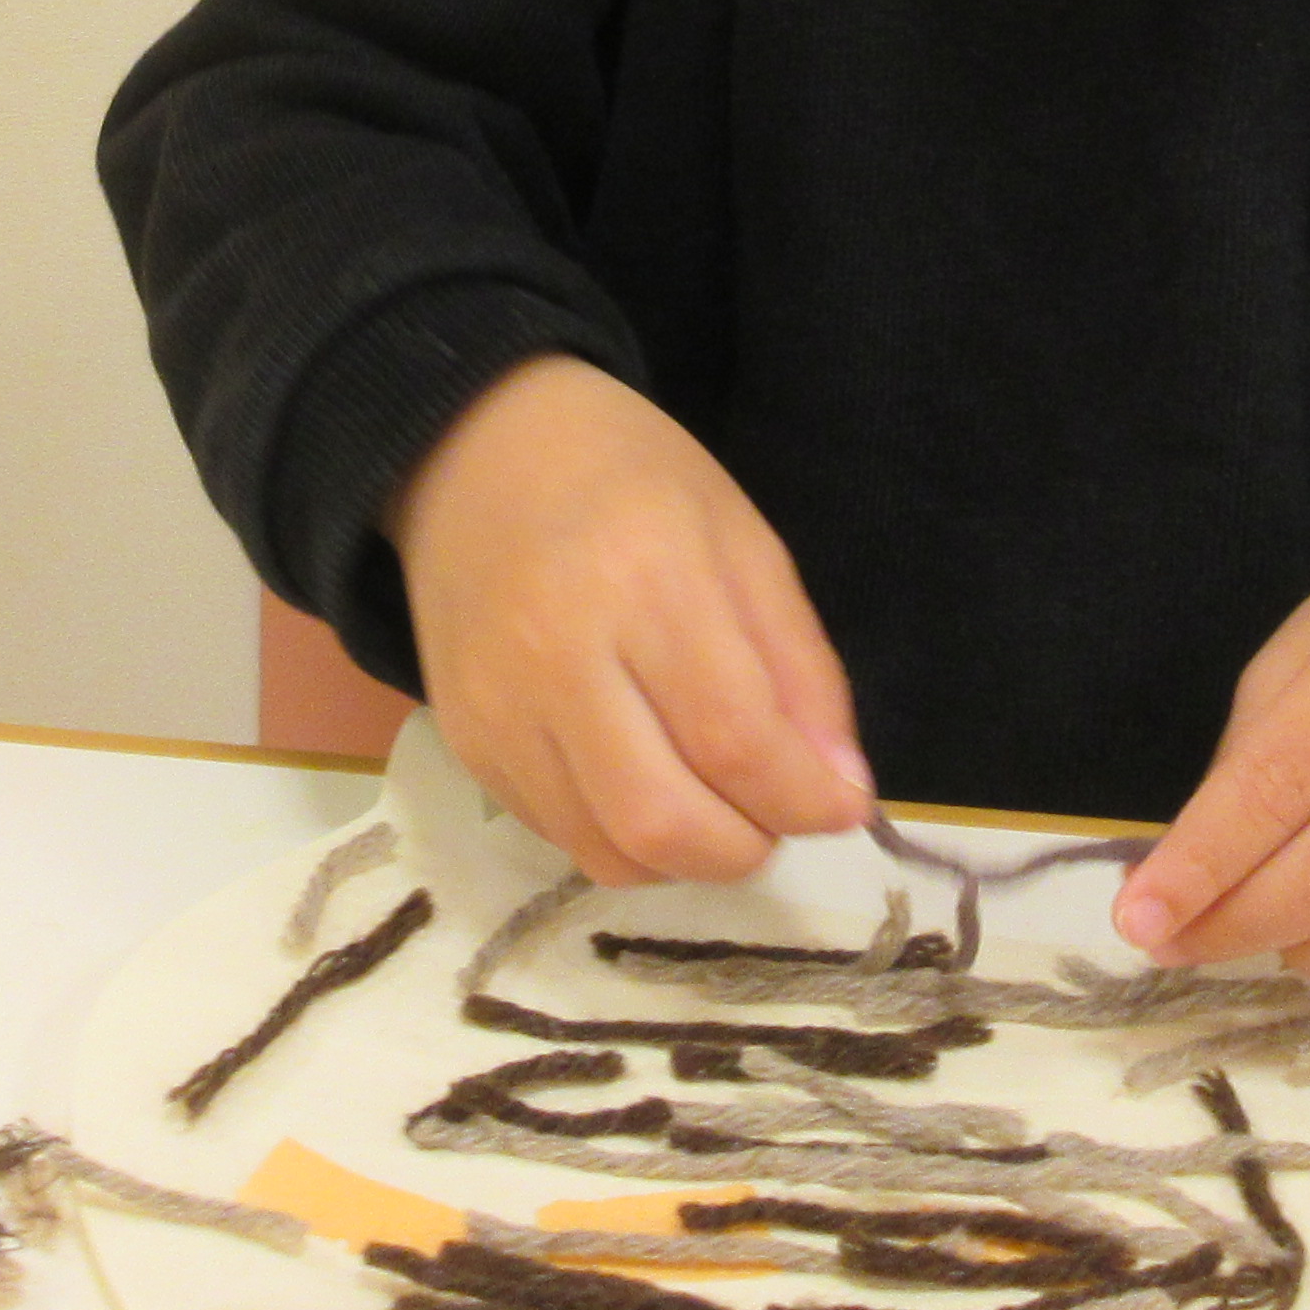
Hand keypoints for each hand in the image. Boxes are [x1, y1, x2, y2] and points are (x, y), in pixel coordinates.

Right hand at [387, 353, 871, 885]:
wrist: (474, 451)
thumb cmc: (629, 479)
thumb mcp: (743, 540)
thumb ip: (800, 668)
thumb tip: (840, 795)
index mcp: (644, 581)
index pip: (734, 739)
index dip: (804, 798)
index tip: (844, 807)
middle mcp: (558, 658)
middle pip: (664, 821)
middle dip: (746, 847)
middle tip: (775, 814)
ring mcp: (499, 711)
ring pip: (610, 851)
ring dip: (688, 858)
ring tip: (717, 806)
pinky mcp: (466, 746)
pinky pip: (562, 838)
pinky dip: (625, 842)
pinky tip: (648, 785)